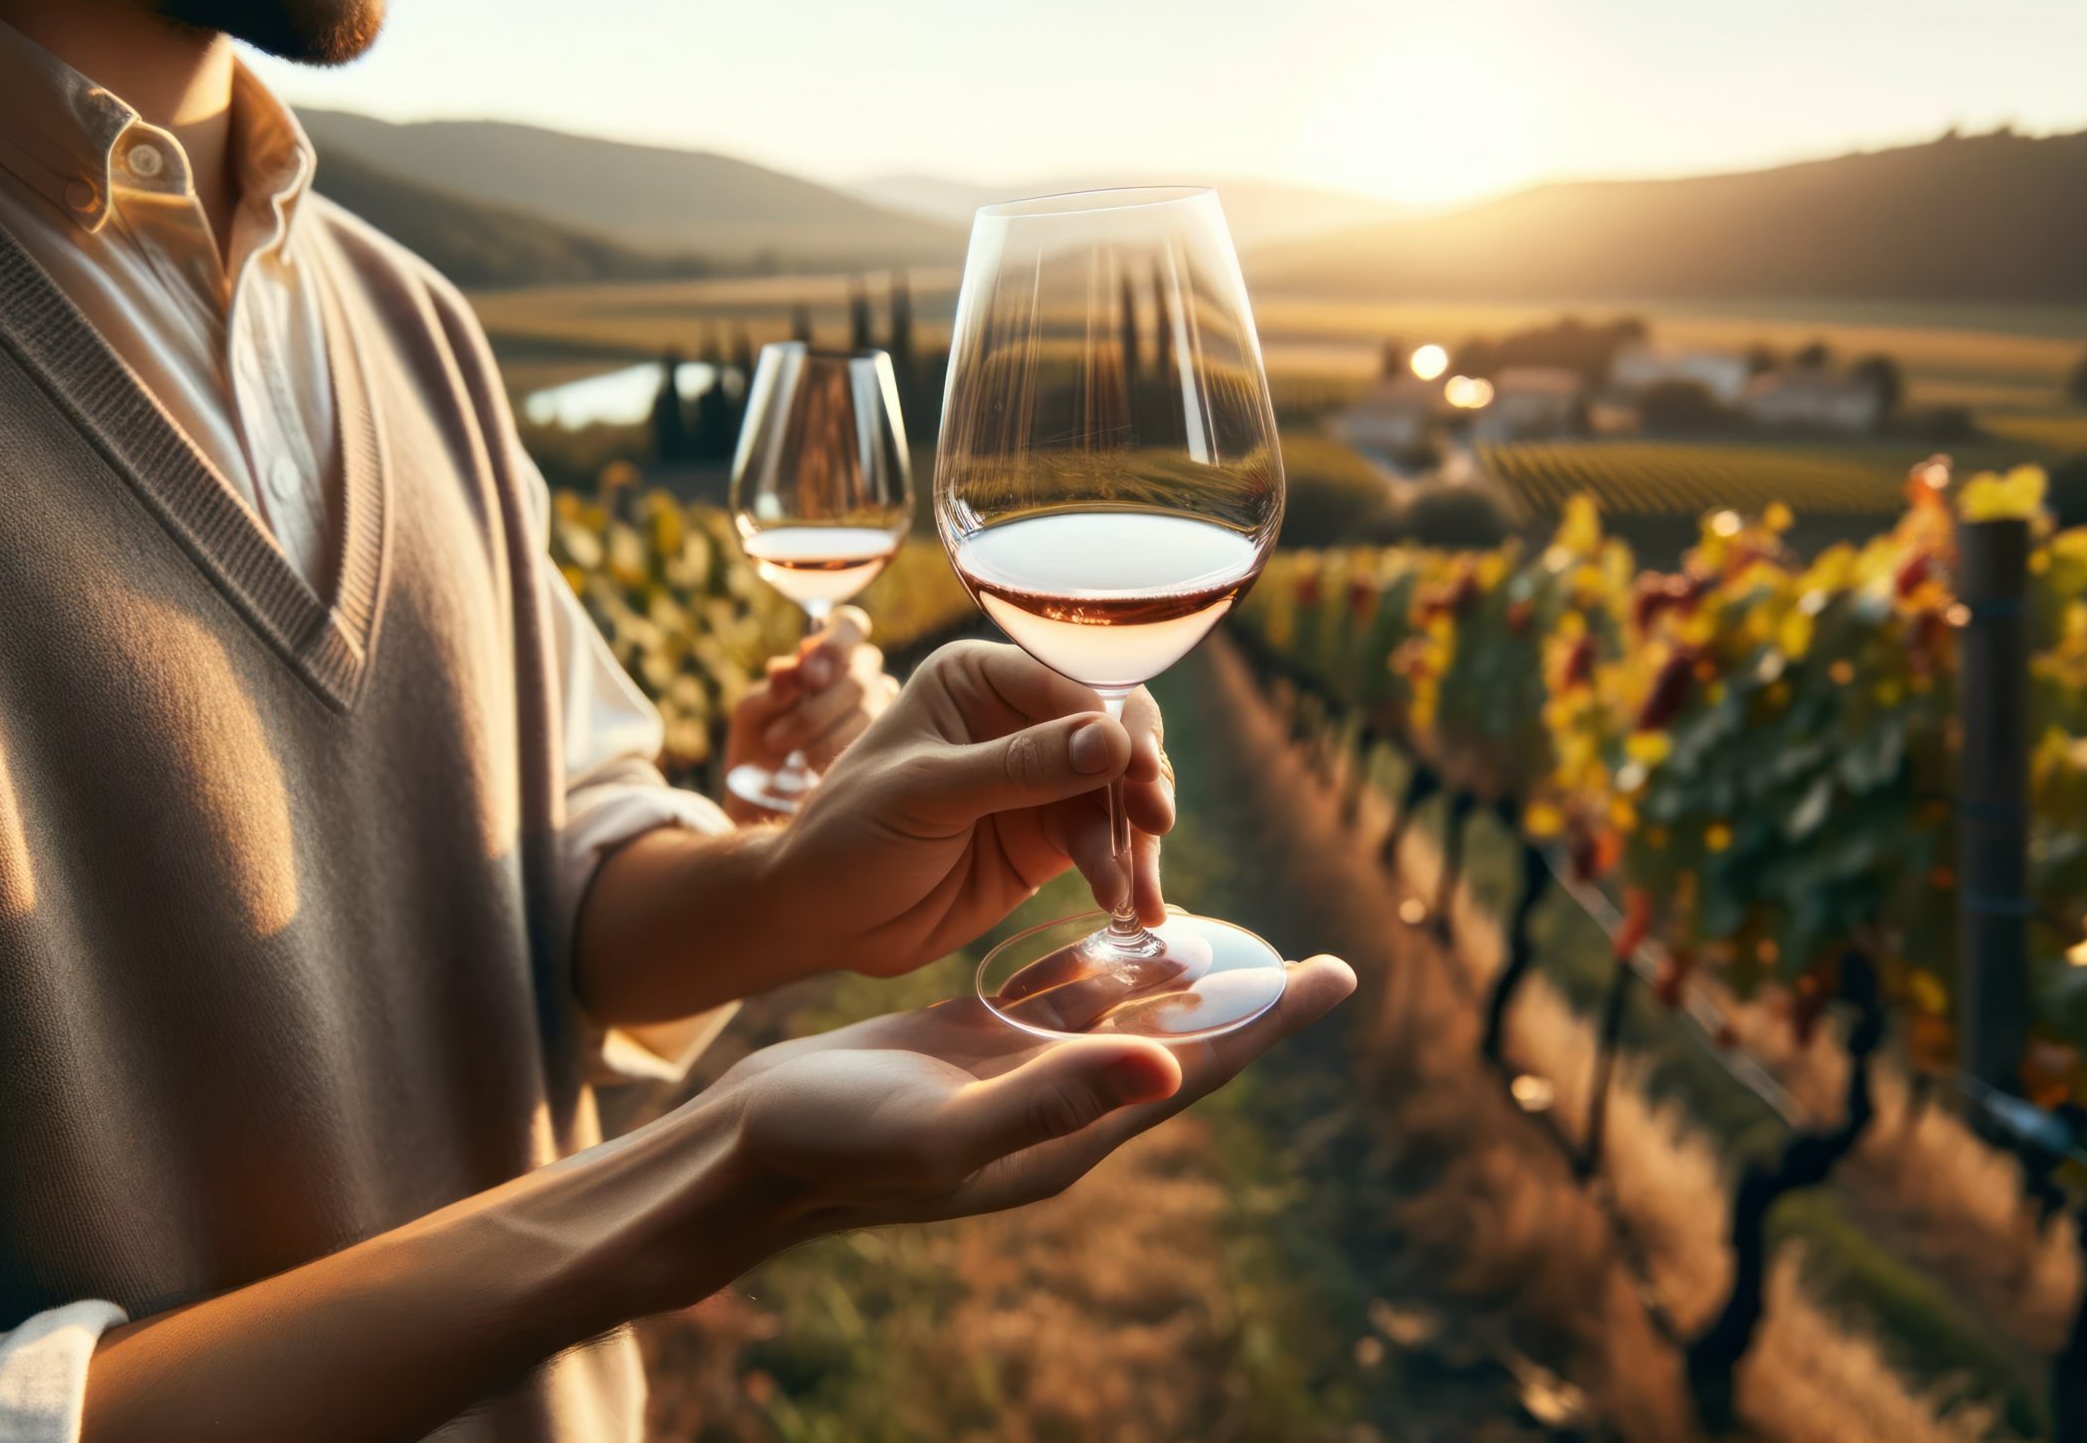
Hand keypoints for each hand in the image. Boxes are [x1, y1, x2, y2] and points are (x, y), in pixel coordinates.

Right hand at [719, 956, 1354, 1232]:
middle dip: (1244, 1001)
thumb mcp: (945, 1129)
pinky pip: (1060, 1004)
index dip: (1268, 1023)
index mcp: (1069, 1135)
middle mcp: (1058, 1108)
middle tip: (1315, 961)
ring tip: (1235, 940)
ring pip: (1122, 1020)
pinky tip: (1122, 935)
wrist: (749, 1150)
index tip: (1338, 974)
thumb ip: (1053, 1102)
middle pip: (1178, 1045)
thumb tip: (1169, 1076)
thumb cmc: (836, 1147)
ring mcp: (1017, 1078)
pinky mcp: (976, 1049)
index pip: (1196, 1071)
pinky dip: (1102, 968)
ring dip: (1179, 980)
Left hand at [723, 609, 897, 819]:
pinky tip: (810, 774)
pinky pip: (873, 746)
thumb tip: (788, 669)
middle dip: (814, 712)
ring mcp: (883, 710)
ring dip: (821, 740)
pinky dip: (835, 760)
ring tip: (787, 761)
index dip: (834, 645)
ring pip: (867, 715)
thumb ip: (773, 689)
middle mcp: (863, 675)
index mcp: (830, 653)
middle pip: (858, 679)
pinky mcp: (892, 747)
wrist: (766, 797)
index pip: (850, 625)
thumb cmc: (760, 742)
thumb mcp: (754, 712)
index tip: (808, 676)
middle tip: (774, 740)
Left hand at [766, 640, 1176, 977]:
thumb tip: (1112, 740)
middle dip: (1138, 776)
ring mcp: (1038, 781)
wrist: (822, 920)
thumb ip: (1018, 768)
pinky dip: (1124, 873)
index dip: (1112, 722)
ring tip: (1135, 892)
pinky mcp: (1048, 839)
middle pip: (1111, 731)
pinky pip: (1105, 844)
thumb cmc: (849, 835)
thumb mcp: (926, 795)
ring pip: (1117, 794)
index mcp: (977, 678)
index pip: (1068, 681)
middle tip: (1154, 821)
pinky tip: (1130, 907)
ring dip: (1136, 840)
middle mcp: (1017, 719)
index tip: (1134, 769)